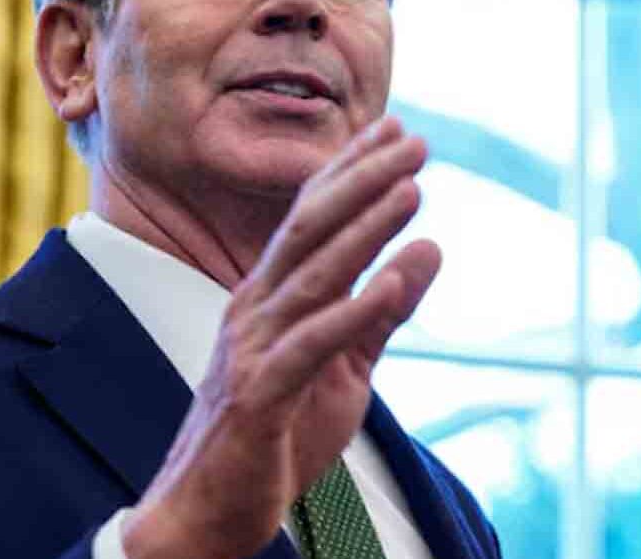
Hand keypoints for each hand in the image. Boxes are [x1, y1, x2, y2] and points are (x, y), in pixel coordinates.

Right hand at [122, 116, 440, 558]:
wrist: (209, 510)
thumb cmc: (276, 436)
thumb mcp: (344, 367)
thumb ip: (382, 313)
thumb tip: (430, 250)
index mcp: (268, 297)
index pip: (310, 218)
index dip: (352, 171)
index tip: (396, 130)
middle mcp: (254, 309)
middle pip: (309, 229)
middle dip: (363, 180)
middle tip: (414, 140)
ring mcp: (252, 349)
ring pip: (313, 275)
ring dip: (365, 230)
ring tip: (411, 190)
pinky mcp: (259, 395)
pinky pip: (312, 346)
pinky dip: (355, 311)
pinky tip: (396, 281)